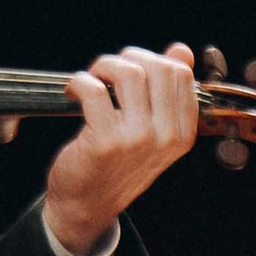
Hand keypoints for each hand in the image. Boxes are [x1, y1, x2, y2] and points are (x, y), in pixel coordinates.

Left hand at [40, 42, 200, 252]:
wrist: (88, 205)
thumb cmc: (117, 163)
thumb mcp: (153, 132)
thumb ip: (168, 92)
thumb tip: (181, 50)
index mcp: (182, 132)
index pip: (181, 74)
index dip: (153, 59)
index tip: (132, 67)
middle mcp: (166, 136)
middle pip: (159, 67)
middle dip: (129, 58)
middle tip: (108, 70)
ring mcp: (137, 139)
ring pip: (129, 73)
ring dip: (104, 65)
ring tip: (91, 77)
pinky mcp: (106, 141)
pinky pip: (93, 91)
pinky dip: (79, 82)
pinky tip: (73, 90)